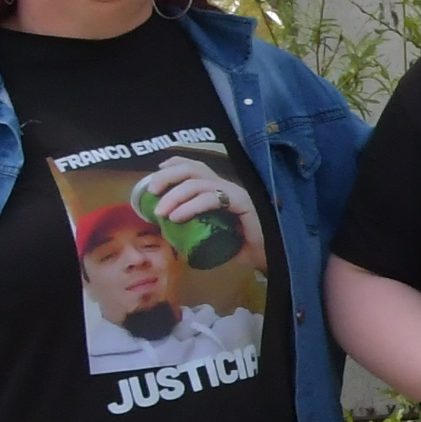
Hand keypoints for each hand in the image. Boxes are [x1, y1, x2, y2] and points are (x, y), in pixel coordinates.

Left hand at [133, 151, 261, 259]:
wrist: (269, 257)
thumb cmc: (242, 247)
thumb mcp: (213, 236)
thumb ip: (195, 232)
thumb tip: (172, 238)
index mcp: (219, 190)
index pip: (196, 167)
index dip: (175, 164)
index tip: (156, 172)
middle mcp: (227, 187)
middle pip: (194, 169)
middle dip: (168, 176)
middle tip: (151, 191)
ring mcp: (235, 193)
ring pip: (199, 183)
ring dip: (175, 195)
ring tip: (161, 212)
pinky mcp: (242, 204)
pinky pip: (212, 199)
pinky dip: (191, 206)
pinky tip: (177, 216)